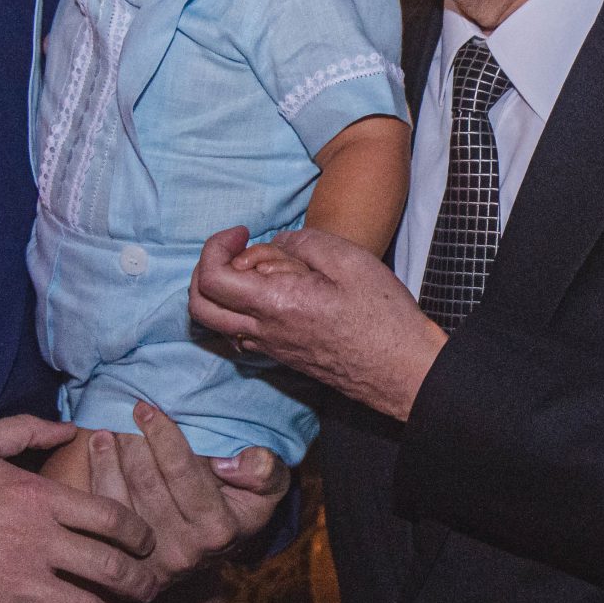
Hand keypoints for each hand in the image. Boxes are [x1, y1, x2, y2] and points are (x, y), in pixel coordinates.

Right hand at [0, 416, 157, 602]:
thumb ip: (26, 431)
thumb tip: (69, 428)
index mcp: (37, 496)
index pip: (112, 516)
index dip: (139, 533)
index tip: (146, 544)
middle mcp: (35, 540)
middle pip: (110, 568)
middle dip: (140, 583)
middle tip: (150, 591)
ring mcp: (13, 583)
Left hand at [84, 400, 288, 586]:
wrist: (215, 551)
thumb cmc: (243, 504)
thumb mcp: (269, 487)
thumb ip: (265, 469)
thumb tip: (231, 462)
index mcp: (219, 529)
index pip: (182, 472)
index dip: (162, 435)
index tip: (147, 407)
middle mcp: (184, 548)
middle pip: (147, 483)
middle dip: (133, 441)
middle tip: (125, 412)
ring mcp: (152, 560)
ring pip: (120, 498)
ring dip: (110, 457)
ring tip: (108, 428)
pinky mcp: (128, 563)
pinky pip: (104, 515)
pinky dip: (98, 475)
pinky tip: (98, 448)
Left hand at [189, 226, 445, 421]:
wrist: (403, 370)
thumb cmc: (383, 317)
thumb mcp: (349, 260)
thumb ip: (304, 242)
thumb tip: (278, 242)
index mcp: (275, 305)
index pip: (211, 279)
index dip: (215, 247)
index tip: (241, 232)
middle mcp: (263, 332)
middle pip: (200, 307)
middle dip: (206, 269)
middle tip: (236, 250)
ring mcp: (271, 349)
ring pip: (219, 322)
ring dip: (225, 290)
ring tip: (263, 270)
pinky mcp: (283, 357)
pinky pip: (242, 333)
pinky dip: (243, 308)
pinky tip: (277, 292)